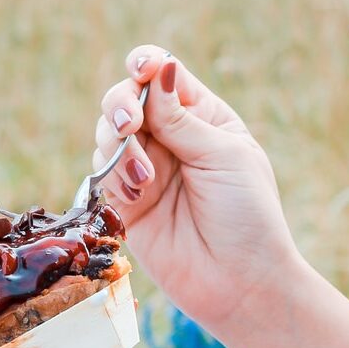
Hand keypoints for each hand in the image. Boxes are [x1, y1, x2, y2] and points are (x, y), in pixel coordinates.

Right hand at [94, 45, 304, 331]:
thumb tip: (159, 69)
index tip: (142, 70)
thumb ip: (180, 117)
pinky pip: (101, 171)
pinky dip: (113, 175)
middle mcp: (170, 137)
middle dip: (121, 104)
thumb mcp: (222, 155)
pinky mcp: (124, 200)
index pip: (163, 75)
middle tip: (130, 124)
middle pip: (125, 98)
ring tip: (144, 177)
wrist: (239, 283)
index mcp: (202, 116)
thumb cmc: (247, 215)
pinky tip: (136, 194)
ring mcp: (145, 167)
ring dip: (118, 146)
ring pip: (107, 132)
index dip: (145, 65)